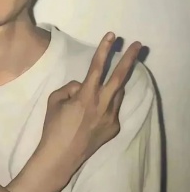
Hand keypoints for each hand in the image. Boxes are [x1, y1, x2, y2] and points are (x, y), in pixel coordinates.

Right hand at [38, 32, 141, 168]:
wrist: (61, 155)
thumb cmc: (54, 125)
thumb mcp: (55, 99)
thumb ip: (71, 87)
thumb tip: (82, 85)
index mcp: (86, 96)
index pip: (97, 67)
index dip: (104, 49)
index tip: (113, 36)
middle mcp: (103, 105)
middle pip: (120, 77)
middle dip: (130, 59)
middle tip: (138, 45)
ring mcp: (111, 117)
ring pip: (117, 93)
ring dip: (112, 85)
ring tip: (97, 91)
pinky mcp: (113, 128)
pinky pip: (112, 108)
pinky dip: (105, 103)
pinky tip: (91, 113)